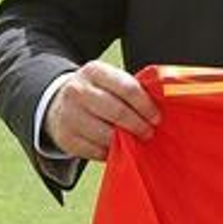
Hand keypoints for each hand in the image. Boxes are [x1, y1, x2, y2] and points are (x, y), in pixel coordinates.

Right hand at [45, 60, 159, 160]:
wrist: (59, 102)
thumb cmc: (98, 91)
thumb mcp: (110, 80)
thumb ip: (131, 88)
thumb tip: (162, 103)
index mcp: (94, 72)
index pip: (127, 88)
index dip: (146, 106)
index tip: (156, 117)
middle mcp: (78, 91)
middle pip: (117, 112)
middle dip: (138, 125)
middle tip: (149, 132)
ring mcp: (69, 115)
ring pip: (105, 134)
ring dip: (125, 141)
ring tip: (135, 140)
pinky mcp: (65, 137)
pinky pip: (94, 151)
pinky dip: (109, 152)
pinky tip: (116, 147)